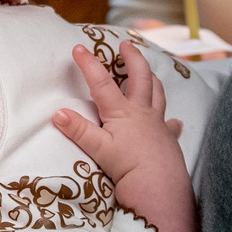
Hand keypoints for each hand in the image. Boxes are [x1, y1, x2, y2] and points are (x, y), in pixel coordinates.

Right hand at [53, 46, 197, 231]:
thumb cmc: (128, 167)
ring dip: (152, 79)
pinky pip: (171, 126)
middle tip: (126, 44)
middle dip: (132, 58)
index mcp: (122, 112)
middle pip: (140, 77)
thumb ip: (78, 130)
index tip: (78, 47)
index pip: (102, 82)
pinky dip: (171, 121)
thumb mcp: (98, 149)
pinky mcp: (168, 139)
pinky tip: (174, 122)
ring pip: (158, 94)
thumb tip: (57, 113)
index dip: (89, 64)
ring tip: (148, 71)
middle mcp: (142, 112)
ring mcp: (158, 124)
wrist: (159, 187)